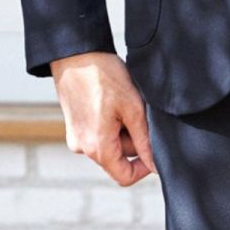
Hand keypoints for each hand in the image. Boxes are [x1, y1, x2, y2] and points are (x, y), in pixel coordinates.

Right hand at [50, 51, 155, 184]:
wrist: (74, 51)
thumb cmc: (103, 75)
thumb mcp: (133, 109)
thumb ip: (145, 142)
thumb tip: (156, 165)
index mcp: (97, 147)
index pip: (125, 177)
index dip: (144, 169)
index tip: (154, 150)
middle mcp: (82, 148)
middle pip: (118, 159)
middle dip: (134, 141)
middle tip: (138, 113)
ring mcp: (76, 137)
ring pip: (109, 146)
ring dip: (122, 130)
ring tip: (123, 104)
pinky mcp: (73, 127)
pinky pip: (98, 135)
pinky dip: (110, 124)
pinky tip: (111, 103)